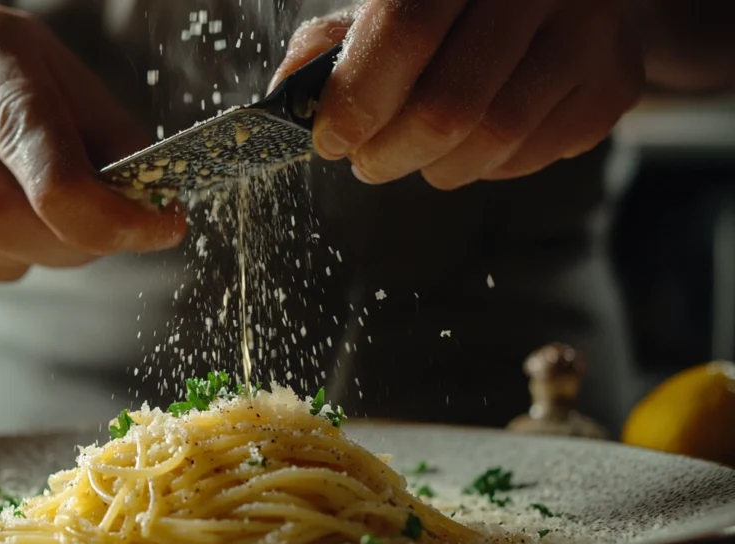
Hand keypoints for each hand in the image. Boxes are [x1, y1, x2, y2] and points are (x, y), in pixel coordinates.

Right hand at [0, 5, 185, 280]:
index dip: (109, 217)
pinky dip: (20, 255)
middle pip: (5, 221)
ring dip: (53, 251)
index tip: (162, 228)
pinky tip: (21, 216)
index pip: (45, 166)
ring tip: (63, 213)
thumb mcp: (82, 92)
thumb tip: (156, 215)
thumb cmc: (30, 86)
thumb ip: (123, 149)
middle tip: (114, 230)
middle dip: (78, 242)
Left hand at [272, 0, 644, 189]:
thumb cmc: (458, 4)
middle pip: (448, 105)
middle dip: (388, 153)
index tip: (329, 140)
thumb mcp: (395, 1)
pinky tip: (473, 141)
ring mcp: (591, 31)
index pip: (406, 29)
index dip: (358, 98)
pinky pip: (529, 156)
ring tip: (415, 152)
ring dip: (434, 166)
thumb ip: (337, 43)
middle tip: (367, 161)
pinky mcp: (615, 83)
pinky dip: (485, 165)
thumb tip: (287, 97)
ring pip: (492, 141)